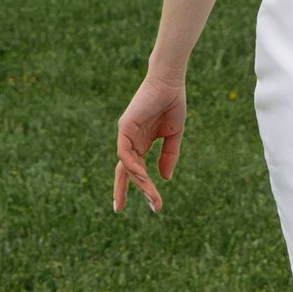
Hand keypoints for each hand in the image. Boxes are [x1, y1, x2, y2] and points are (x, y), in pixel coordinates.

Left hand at [114, 71, 186, 212]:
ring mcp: (126, 134)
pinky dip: (132, 165)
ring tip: (151, 196)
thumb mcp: (173, 135)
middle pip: (124, 170)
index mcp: (141, 142)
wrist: (170, 82)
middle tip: (118, 209)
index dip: (138, 186)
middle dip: (122, 190)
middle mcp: (130, 140)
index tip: (151, 204)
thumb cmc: (172, 103)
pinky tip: (142, 176)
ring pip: (126, 165)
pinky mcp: (125, 126)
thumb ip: (168, 156)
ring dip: (138, 181)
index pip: (133, 169)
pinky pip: (125, 152)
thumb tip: (164, 178)